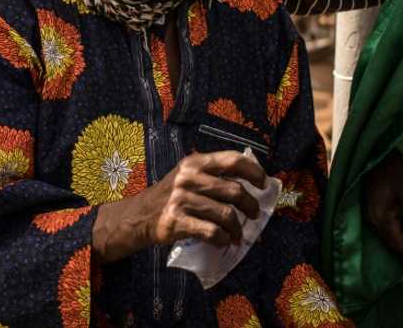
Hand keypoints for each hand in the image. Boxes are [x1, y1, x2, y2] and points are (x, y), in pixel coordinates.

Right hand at [91, 151, 266, 262]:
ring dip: (237, 228)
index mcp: (195, 162)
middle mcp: (188, 178)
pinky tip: (223, 242)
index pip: (232, 160)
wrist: (139, 216)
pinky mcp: (177, 222)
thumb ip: (212, 174)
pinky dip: (222, 240)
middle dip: (250, 206)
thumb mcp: (187, 175)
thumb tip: (250, 183)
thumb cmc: (171, 196)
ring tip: (237, 235)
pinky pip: (212, 232)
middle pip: (234, 191)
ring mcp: (182, 200)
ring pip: (226, 214)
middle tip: (253, 215)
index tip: (263, 183)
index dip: (254, 171)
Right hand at [363, 149, 402, 256]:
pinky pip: (386, 221)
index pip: (398, 244)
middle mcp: (373, 220)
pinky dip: (400, 223)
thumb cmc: (395, 172)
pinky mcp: (373, 204)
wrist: (376, 151)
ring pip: (389, 231)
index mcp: (382, 219)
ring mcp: (371, 212)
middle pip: (392, 241)